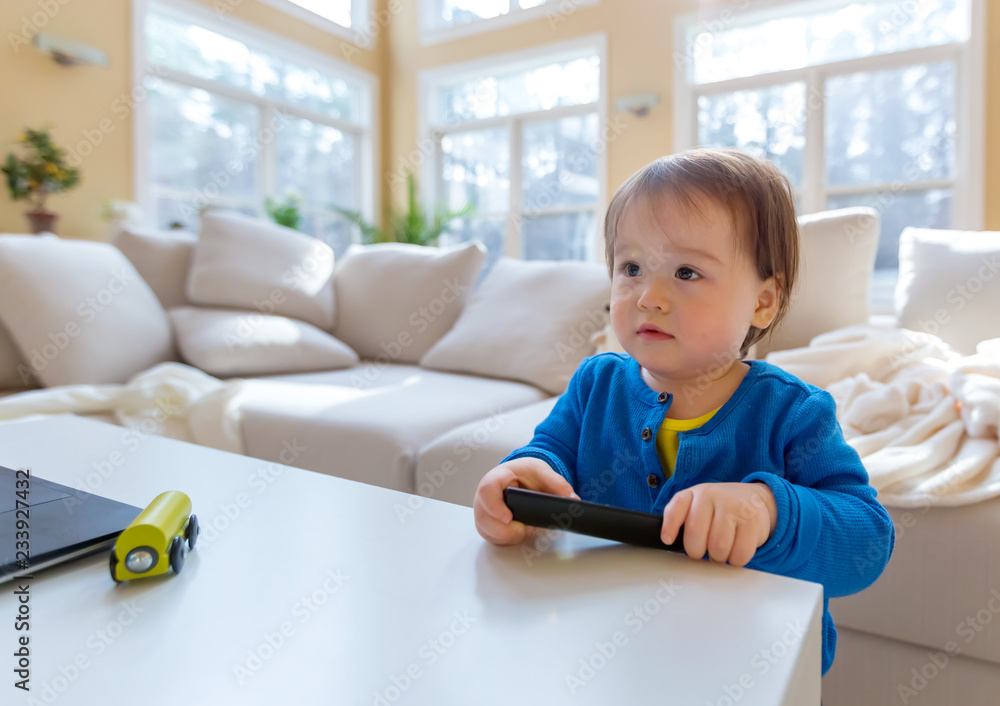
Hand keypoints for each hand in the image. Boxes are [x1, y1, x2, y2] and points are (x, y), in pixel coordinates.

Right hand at [473, 458, 578, 545]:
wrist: (518, 477)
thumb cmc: (525, 474)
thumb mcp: (542, 472)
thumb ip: (557, 484)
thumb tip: (572, 499)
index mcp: (496, 477)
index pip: (487, 491)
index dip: (494, 507)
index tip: (509, 518)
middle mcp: (484, 496)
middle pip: (484, 516)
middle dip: (505, 529)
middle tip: (523, 528)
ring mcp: (483, 511)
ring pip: (487, 530)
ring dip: (507, 535)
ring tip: (523, 528)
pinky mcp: (486, 524)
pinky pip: (491, 537)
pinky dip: (506, 539)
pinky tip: (518, 531)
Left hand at [660, 482, 776, 566]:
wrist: (755, 500)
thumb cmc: (721, 508)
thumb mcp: (699, 504)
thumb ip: (682, 518)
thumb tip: (669, 540)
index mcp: (696, 493)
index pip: (677, 507)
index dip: (670, 526)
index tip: (667, 540)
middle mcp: (713, 496)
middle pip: (695, 535)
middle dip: (697, 551)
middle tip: (704, 549)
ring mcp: (734, 507)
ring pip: (718, 547)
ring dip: (719, 557)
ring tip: (722, 548)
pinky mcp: (753, 522)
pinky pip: (740, 553)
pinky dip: (736, 559)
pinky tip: (737, 549)